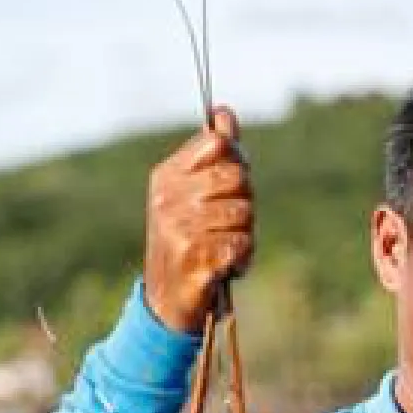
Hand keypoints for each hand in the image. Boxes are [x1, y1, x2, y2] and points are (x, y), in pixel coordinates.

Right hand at [143, 106, 254, 333]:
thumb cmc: (188, 239)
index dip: (236, 161)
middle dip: (245, 202)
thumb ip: (213, 153)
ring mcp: (178, 228)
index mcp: (167, 176)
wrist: (167, 300)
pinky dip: (243, 258)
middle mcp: (167, 198)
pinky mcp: (194, 258)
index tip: (230, 183)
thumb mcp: (193, 193)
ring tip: (224, 246)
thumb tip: (223, 112)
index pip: (218, 144)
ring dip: (245, 235)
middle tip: (228, 223)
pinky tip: (226, 265)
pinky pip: (242, 244)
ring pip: (244, 213)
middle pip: (237, 177)